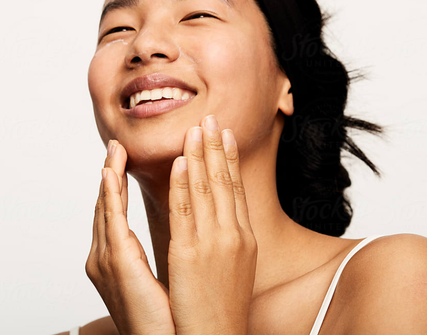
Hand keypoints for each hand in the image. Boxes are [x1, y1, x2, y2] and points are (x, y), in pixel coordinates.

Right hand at [85, 140, 175, 334]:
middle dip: (111, 172)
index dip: (120, 183)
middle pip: (108, 204)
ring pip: (105, 206)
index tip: (125, 158)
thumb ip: (160, 247)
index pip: (118, 210)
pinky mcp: (116, 261)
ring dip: (109, 174)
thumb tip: (177, 228)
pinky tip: (110, 172)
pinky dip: (110, 193)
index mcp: (119, 256)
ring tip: (114, 149)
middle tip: (117, 145)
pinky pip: (112, 219)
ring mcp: (108, 257)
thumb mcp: (164, 271)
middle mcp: (107, 255)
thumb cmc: (174, 312)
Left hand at [167, 115, 257, 334]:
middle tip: (211, 118)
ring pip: (207, 190)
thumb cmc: (223, 308)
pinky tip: (182, 162)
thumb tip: (223, 218)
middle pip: (225, 182)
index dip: (231, 158)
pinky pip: (186, 211)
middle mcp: (233, 235)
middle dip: (217, 147)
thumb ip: (230, 238)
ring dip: (201, 156)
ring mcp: (214, 243)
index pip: (237, 189)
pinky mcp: (191, 254)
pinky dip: (184, 184)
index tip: (226, 135)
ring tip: (197, 129)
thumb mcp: (236, 267)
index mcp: (244, 238)